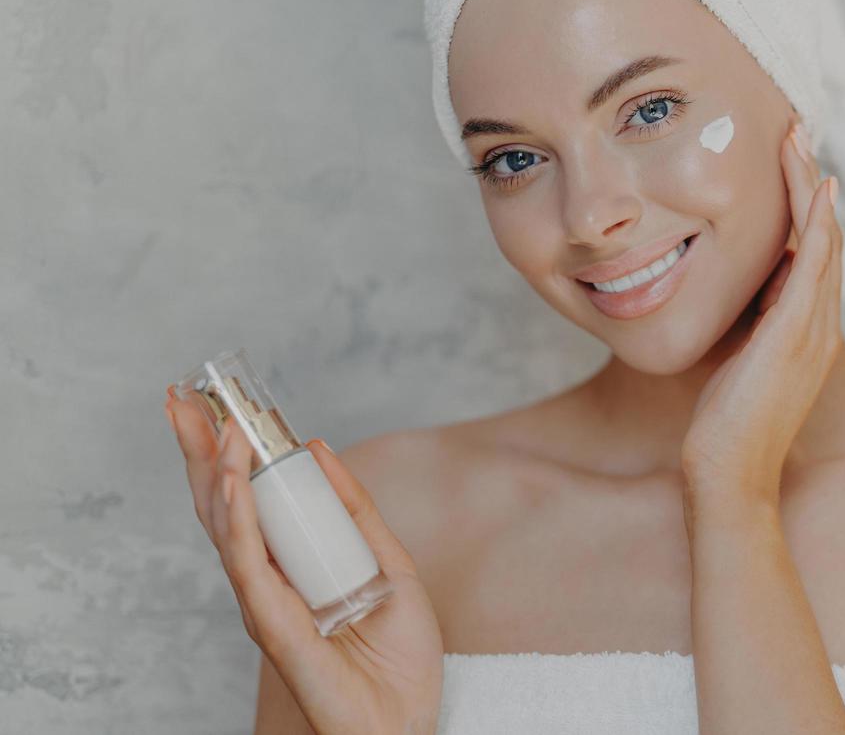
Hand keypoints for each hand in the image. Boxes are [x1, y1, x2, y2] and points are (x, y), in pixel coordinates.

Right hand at [164, 388, 443, 734]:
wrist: (408, 721)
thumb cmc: (397, 658)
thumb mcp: (389, 564)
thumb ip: (356, 511)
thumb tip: (318, 448)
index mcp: (290, 566)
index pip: (248, 499)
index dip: (228, 450)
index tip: (211, 401)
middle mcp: (268, 582)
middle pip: (223, 506)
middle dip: (201, 450)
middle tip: (182, 397)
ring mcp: (265, 603)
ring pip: (227, 528)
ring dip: (221, 472)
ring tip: (218, 424)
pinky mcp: (273, 626)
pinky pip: (249, 565)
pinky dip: (239, 520)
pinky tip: (234, 483)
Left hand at [679, 118, 842, 501]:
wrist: (728, 477)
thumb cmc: (724, 426)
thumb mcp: (734, 359)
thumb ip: (743, 323)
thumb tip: (730, 288)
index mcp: (805, 332)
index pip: (809, 255)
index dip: (802, 206)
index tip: (787, 163)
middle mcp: (819, 327)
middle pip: (823, 238)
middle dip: (809, 183)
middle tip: (795, 132)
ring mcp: (814, 332)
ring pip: (823, 243)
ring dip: (812, 190)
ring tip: (799, 143)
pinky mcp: (797, 338)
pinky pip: (816, 269)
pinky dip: (818, 227)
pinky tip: (815, 193)